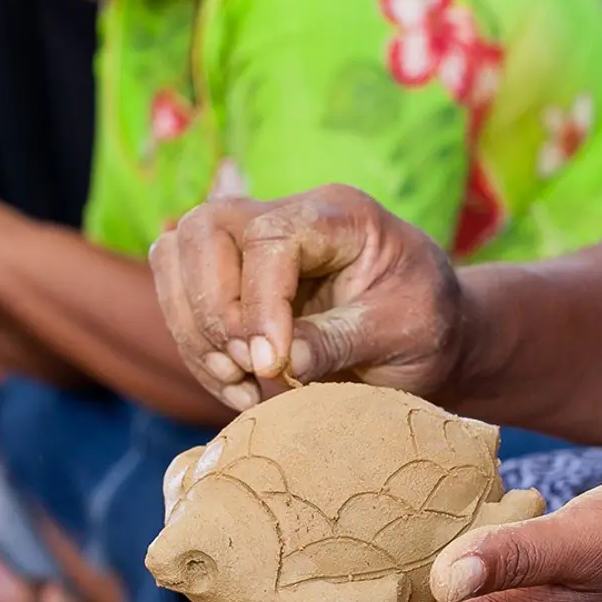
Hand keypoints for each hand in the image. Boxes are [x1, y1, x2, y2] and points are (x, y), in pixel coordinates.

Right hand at [149, 185, 464, 410]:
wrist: (426, 338)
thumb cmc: (425, 327)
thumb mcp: (402, 334)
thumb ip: (341, 341)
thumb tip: (278, 361)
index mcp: (339, 214)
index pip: (269, 237)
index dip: (259, 303)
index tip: (272, 366)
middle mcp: (286, 217)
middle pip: (203, 230)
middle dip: (213, 309)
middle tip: (249, 368)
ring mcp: (250, 246)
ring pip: (175, 257)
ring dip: (193, 330)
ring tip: (238, 382)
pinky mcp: (230, 282)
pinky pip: (179, 301)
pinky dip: (195, 350)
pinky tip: (236, 388)